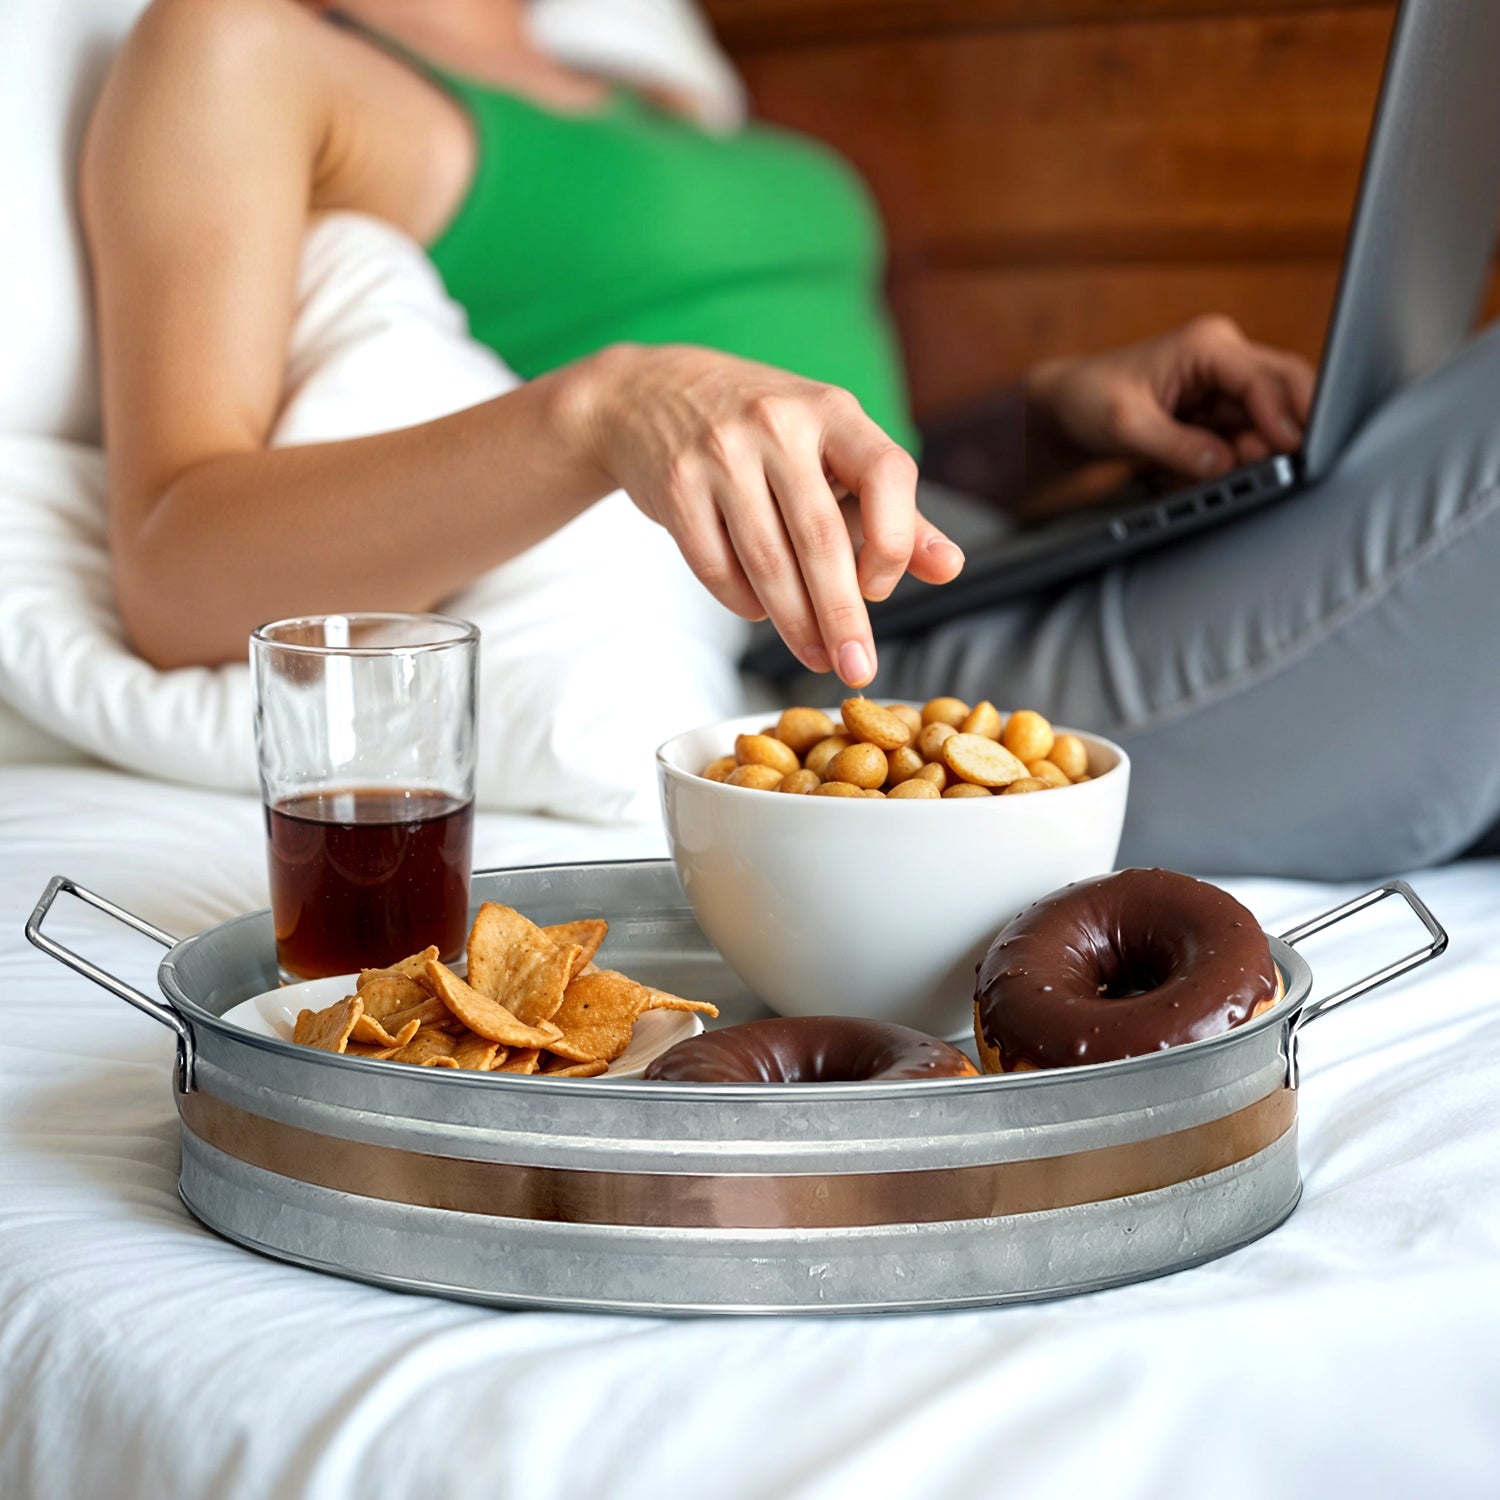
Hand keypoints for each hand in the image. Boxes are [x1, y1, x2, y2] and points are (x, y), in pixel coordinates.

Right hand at [569, 344, 964, 685]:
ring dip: (795, 624)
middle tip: (857, 669)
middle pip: (820, 537)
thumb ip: (891, 510)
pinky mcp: (675, 484)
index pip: (887, 474)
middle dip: (843, 615)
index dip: (895, 541)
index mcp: (832, 411)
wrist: (648, 394)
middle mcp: (778, 423)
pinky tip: (760, 613)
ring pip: (767, 561)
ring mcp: (720, 451)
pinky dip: (744, 603)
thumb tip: (949, 567)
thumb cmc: (762, 433)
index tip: (882, 589)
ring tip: (816, 657)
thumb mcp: (830, 449)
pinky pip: (716, 566)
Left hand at [1025, 315, 1316, 479]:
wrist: (1068, 408)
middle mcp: (1225, 359)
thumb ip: (1176, 447)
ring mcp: (1225, 387)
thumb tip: (1224, 465)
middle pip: (1285, 394)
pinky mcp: (1219, 413)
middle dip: (1277, 436)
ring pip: (1266, 426)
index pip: (1265, 378)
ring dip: (1241, 459)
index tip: (1290, 450)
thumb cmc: (1089, 400)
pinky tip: (1179, 471)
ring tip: (1184, 474)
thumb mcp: (1125, 426)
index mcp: (1207, 345)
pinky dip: (1220, 466)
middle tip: (1267, 473)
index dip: (1282, 416)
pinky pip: (1240, 444)